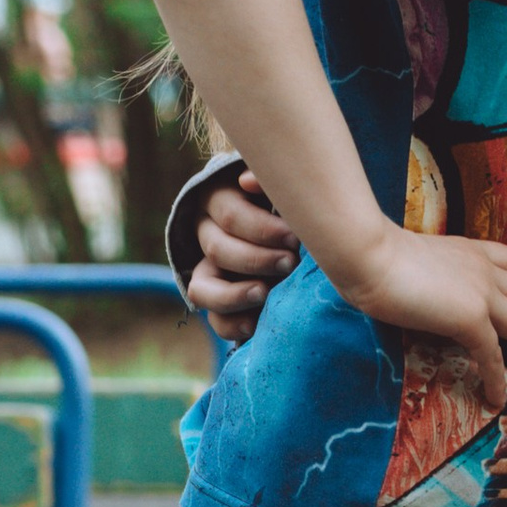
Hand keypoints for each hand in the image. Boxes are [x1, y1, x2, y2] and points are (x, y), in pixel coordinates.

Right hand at [187, 174, 300, 342]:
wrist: (303, 233)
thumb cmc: (295, 204)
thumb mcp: (285, 189)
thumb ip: (270, 183)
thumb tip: (246, 181)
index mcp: (219, 200)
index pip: (230, 215)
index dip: (261, 229)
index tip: (294, 238)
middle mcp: (207, 234)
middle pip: (217, 249)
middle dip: (257, 259)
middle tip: (292, 262)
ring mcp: (209, 270)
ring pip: (202, 289)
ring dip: (236, 294)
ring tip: (267, 293)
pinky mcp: (222, 301)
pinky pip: (214, 319)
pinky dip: (232, 324)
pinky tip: (255, 324)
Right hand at [340, 227, 506, 398]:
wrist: (369, 256)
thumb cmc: (380, 256)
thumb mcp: (425, 258)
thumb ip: (445, 274)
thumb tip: (446, 298)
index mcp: (478, 251)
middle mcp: (488, 270)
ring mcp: (483, 292)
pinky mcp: (470, 317)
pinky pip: (493, 356)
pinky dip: (499, 379)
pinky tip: (499, 398)